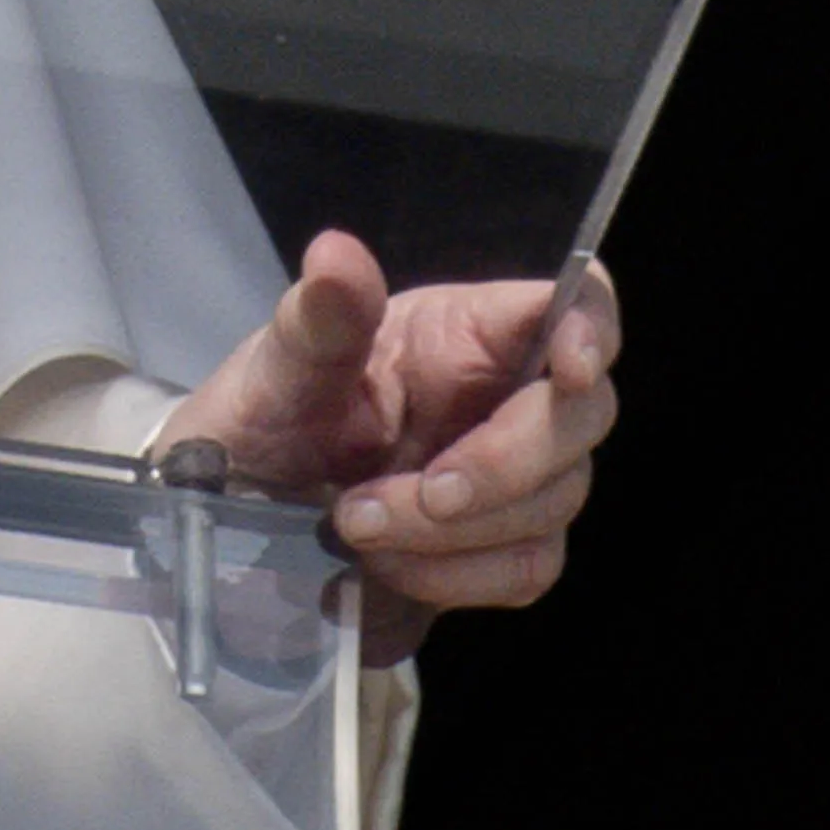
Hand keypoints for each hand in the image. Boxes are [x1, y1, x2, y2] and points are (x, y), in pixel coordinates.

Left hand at [156, 235, 622, 666]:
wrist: (235, 530)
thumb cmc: (261, 428)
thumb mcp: (273, 374)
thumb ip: (318, 320)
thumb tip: (336, 253)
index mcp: (458, 332)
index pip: (573, 302)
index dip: (593, 328)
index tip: (571, 368)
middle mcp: (501, 396)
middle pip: (583, 415)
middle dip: (508, 462)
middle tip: (420, 491)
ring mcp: (514, 477)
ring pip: (557, 501)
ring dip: (457, 530)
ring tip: (355, 526)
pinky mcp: (503, 548)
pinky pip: (528, 567)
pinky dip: (457, 577)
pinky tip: (387, 565)